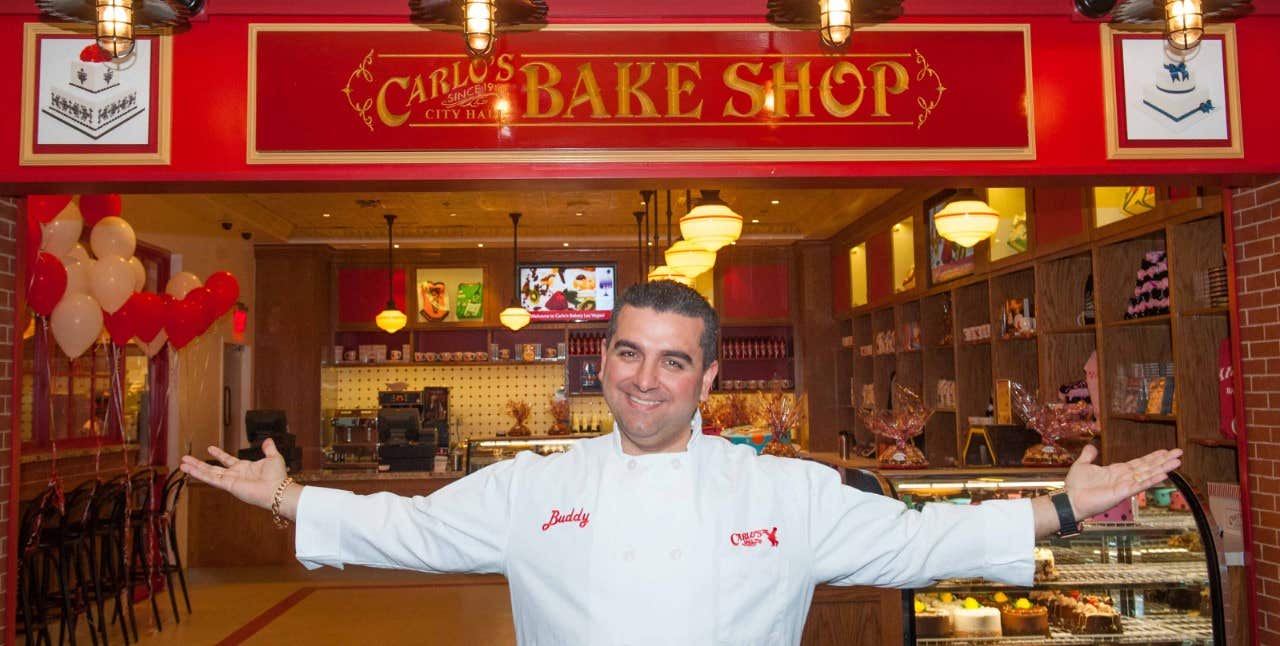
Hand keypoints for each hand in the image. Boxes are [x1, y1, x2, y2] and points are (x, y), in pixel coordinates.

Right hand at [179, 438, 288, 510]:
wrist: (277, 490)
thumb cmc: (277, 477)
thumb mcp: (274, 458)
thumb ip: (269, 449)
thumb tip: (268, 440)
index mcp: (244, 468)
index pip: (228, 460)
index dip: (219, 454)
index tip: (209, 448)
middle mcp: (235, 475)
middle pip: (213, 468)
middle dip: (199, 464)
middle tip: (186, 459)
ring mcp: (230, 481)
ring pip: (208, 474)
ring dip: (195, 469)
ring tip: (182, 464)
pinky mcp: (228, 485)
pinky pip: (211, 479)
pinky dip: (199, 475)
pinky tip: (189, 470)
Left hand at [1064, 444, 1182, 518]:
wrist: (1070, 500)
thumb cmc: (1076, 487)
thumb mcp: (1082, 465)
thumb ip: (1089, 456)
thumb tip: (1091, 446)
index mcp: (1117, 471)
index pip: (1139, 462)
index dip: (1153, 457)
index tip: (1165, 451)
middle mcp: (1124, 478)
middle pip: (1148, 467)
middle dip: (1164, 460)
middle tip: (1179, 452)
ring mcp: (1125, 486)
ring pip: (1148, 474)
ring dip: (1163, 468)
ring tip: (1178, 462)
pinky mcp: (1122, 493)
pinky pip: (1139, 485)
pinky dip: (1151, 480)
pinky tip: (1164, 475)